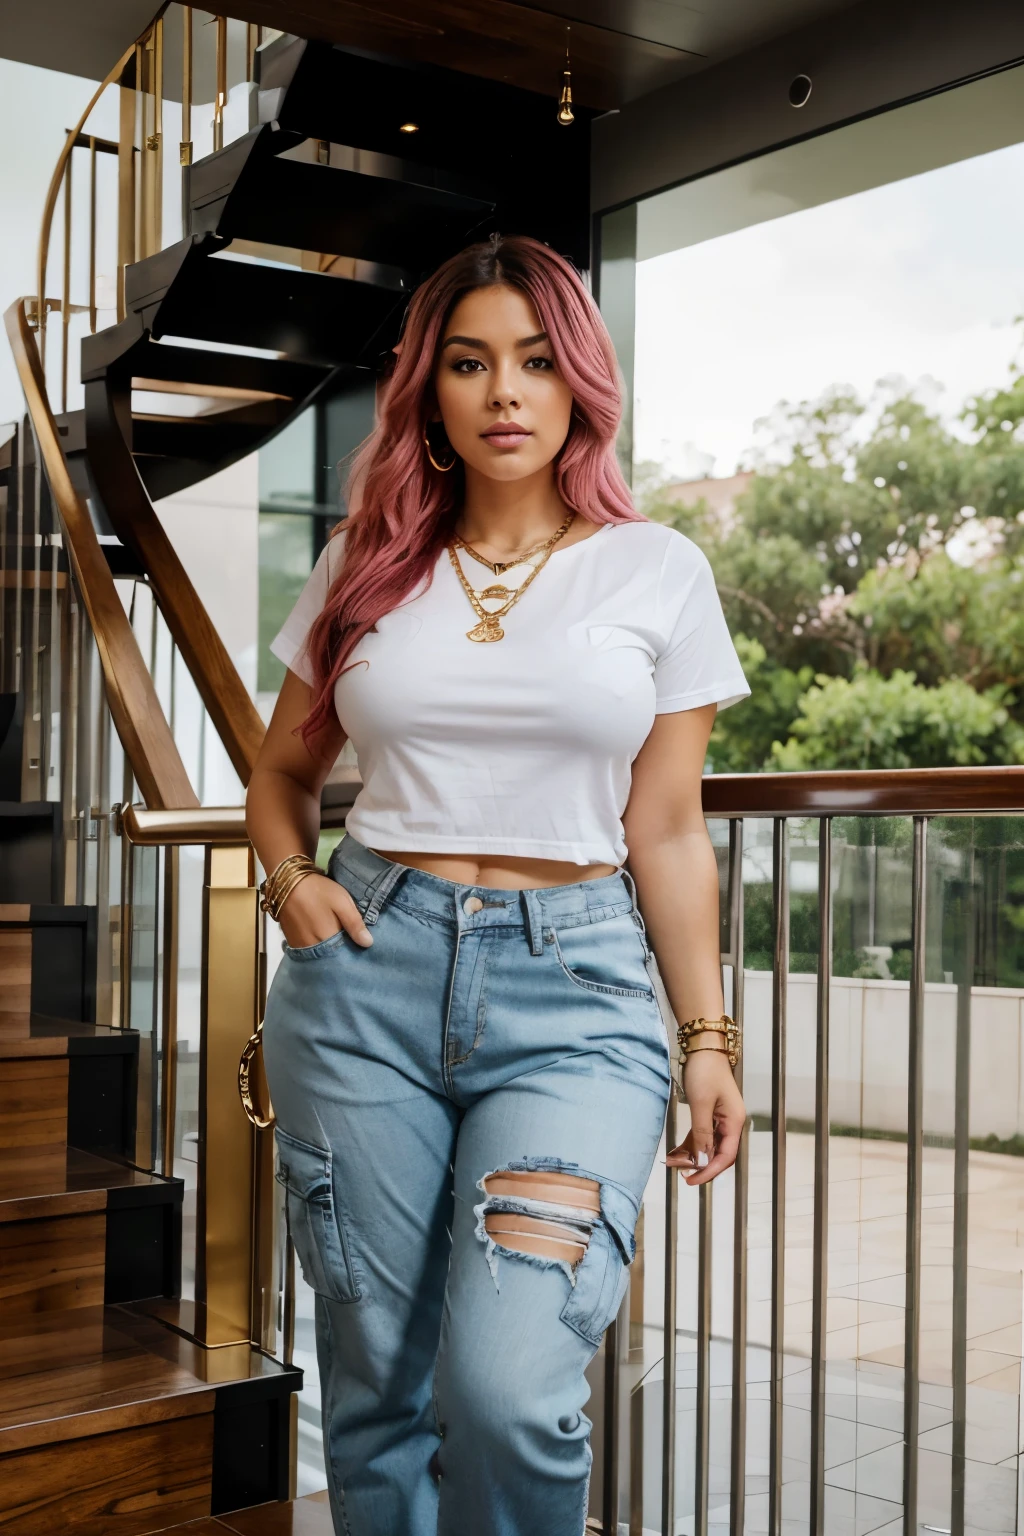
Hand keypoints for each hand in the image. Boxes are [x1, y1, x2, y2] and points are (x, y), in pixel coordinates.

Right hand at [278, 872, 372, 950]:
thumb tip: (368, 944)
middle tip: (349, 941)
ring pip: (319, 954)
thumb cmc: (318, 891)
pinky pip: (307, 951)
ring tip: (336, 939)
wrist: (287, 882)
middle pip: (331, 956)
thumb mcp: (342, 902)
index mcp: (327, 939)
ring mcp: (300, 946)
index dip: (352, 950)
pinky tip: (321, 938)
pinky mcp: (291, 941)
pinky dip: (316, 947)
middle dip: (340, 952)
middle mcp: (312, 948)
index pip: (344, 955)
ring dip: (328, 950)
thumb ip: (354, 923)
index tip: (360, 945)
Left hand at [667, 1050, 745, 1186]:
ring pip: (708, 1146)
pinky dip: (690, 1144)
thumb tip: (701, 1160)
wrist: (702, 1046)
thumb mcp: (701, 1104)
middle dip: (699, 1165)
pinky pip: (701, 1135)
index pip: (726, 1156)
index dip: (710, 1171)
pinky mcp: (710, 1113)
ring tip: (673, 1162)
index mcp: (734, 1122)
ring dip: (692, 1155)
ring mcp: (720, 1118)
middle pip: (718, 1154)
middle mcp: (730, 1123)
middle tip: (679, 1172)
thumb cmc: (705, 1072)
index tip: (692, 1181)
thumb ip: (702, 1133)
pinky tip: (676, 1151)